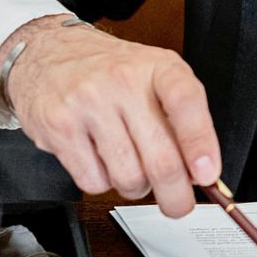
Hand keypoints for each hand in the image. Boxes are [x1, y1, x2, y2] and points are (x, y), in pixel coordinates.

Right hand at [0, 16, 219, 216]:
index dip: (200, 142)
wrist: (48, 53)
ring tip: (130, 167)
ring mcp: (88, 102)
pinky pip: (94, 182)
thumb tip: (199, 173)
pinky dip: (102, 183)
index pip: (185, 101)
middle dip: (175, 196)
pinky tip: (99, 160)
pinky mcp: (59, 126)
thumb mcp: (153, 77)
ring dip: (135, 187)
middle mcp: (123, 80)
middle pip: (160, 159)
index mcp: (156, 66)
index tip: (207, 173)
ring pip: (128, 178)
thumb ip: (180, 119)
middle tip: (178, 204)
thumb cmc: (108, 71)